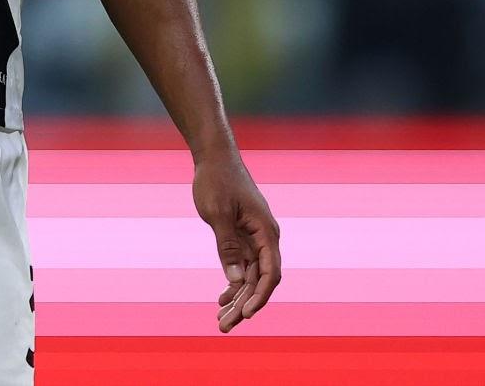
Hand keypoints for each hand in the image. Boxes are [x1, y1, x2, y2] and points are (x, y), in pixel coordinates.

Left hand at [194, 148, 280, 331]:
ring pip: (250, 277)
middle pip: (259, 280)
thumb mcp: (218, 213)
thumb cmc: (217, 180)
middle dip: (243, 305)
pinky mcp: (242, 237)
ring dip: (237, 299)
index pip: (270, 273)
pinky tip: (222, 299)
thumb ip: (227, 246)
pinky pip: (242, 266)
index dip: (260, 296)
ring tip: (221, 321)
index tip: (246, 315)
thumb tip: (236, 280)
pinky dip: (233, 284)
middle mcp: (265, 238)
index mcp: (266, 232)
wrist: (214, 157)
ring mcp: (254, 238)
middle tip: (224, 327)